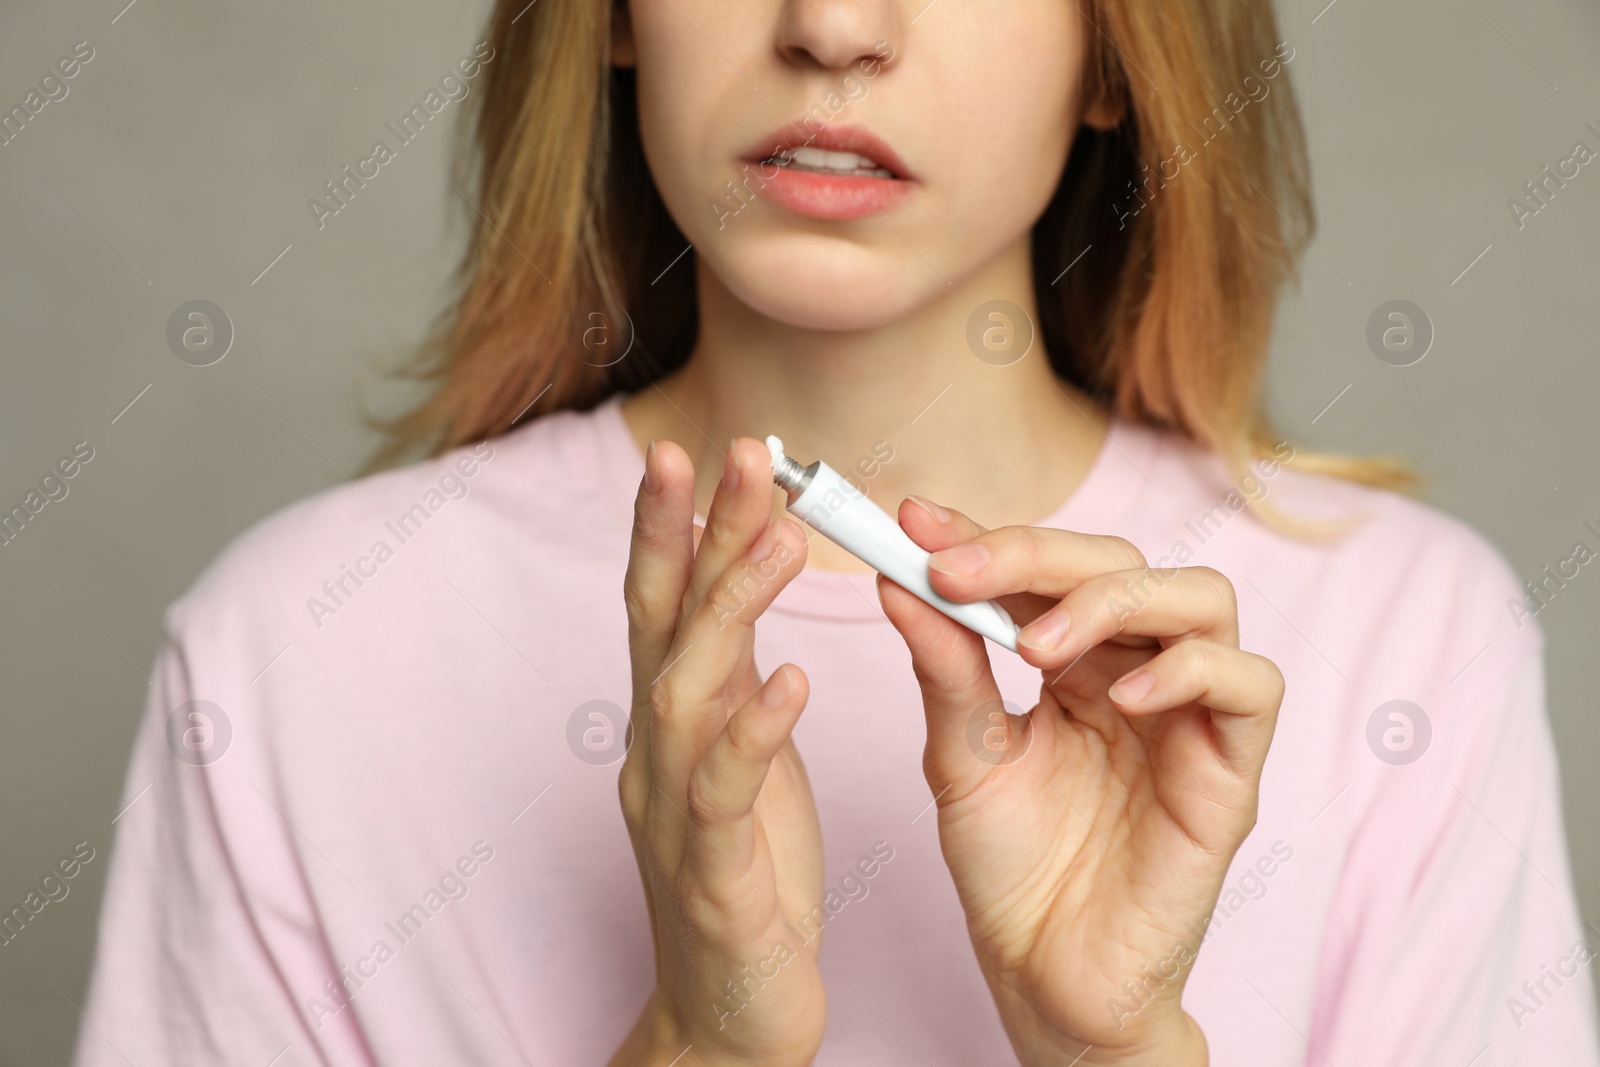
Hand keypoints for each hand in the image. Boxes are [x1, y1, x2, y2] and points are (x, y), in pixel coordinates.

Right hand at [609, 438, 823, 1066]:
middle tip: (733, 449)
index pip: (667, 605)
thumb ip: (730, 680)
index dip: (678, 525)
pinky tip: (791, 681)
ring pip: (688, 689)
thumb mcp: (738, 762)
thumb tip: (736, 594)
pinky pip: (726, 792)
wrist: (727, 1016)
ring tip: (779, 536)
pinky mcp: (713, 874)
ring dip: (729, 606)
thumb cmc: (743, 879)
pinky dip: (753, 731)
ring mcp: (675, 812)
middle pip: (665, 623)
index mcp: (674, 724)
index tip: (702, 447)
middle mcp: (658, 753)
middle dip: (694, 531)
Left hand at [877, 499, 1284, 1065]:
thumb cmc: (1012, 868)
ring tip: (1036, 647)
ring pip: (1200, 599)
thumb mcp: (961, 753)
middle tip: (957, 571)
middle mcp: (1138, 673)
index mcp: (1074, 662)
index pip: (1046, 569)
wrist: (1044, 975)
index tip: (914, 519)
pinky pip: (1248, 687)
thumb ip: (946, 664)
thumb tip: (901, 577)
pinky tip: (1120, 697)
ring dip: (1112, 602)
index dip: (986, 536)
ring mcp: (1189, 717)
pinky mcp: (1231, 770)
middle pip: (1123, 563)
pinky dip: (1188, 671)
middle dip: (1036, 554)